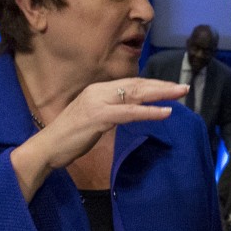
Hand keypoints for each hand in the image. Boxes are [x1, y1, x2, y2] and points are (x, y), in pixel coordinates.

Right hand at [10, 78, 187, 199]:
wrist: (47, 147)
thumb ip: (110, 111)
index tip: (171, 87)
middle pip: (136, 85)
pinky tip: (165, 112)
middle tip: (184, 87)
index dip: (153, 84)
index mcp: (97, 89)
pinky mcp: (98, 117)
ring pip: (135, 94)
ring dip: (160, 94)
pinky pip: (129, 113)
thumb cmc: (70, 137)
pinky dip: (149, 111)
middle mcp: (98, 91)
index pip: (131, 83)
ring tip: (180, 95)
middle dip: (162, 86)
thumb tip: (130, 109)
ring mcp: (98, 102)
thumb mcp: (93, 118)